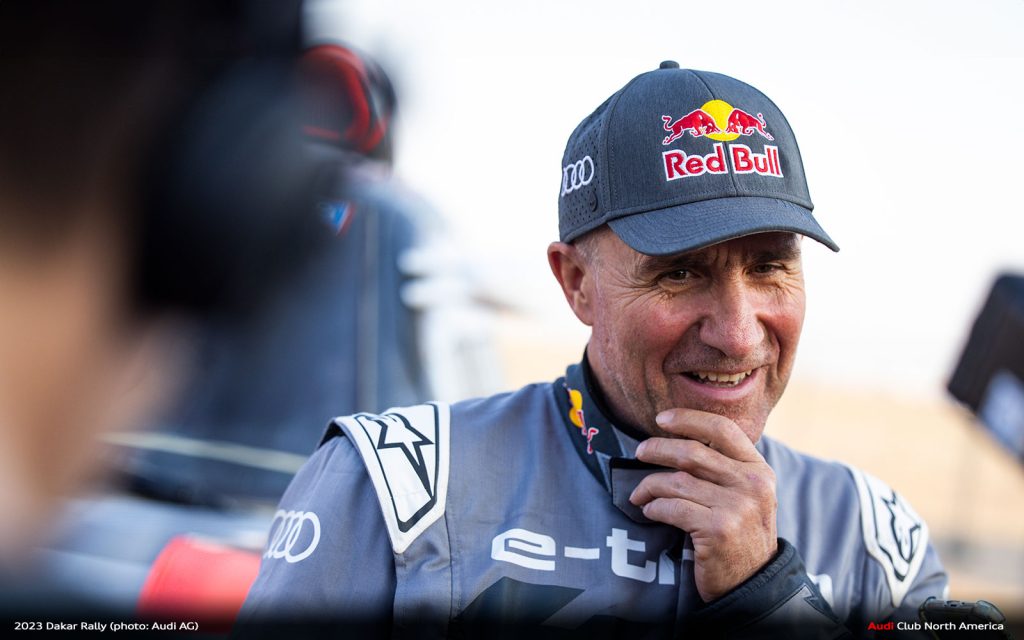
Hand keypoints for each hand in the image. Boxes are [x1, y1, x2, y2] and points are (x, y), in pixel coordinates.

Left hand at [629, 408, 777, 601]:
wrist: (753, 583)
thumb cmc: (740, 535)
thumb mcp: (746, 495)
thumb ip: (724, 468)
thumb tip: (677, 440)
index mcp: (758, 469)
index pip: (722, 429)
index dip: (688, 419)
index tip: (661, 419)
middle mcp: (752, 484)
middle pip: (692, 452)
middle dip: (658, 449)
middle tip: (640, 452)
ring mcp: (737, 507)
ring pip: (677, 481)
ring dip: (650, 485)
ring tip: (639, 493)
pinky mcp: (718, 529)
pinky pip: (672, 508)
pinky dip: (654, 507)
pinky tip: (649, 511)